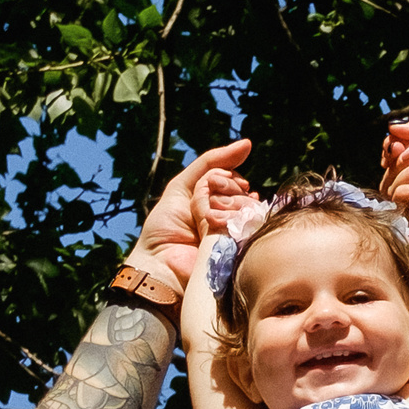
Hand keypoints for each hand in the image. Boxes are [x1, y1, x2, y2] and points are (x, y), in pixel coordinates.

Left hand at [132, 138, 253, 285]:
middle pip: (241, 193)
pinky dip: (232, 222)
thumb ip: (210, 164)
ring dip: (228, 208)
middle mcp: (231, 218)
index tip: (211, 186)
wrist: (160, 264)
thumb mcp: (182, 187)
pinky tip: (225, 224)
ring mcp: (238, 235)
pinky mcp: (242, 251)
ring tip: (210, 221)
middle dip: (224, 193)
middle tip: (206, 209)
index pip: (235, 180)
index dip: (226, 179)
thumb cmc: (165, 228)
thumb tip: (247, 144)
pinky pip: (249, 226)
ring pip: (247, 208)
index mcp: (218, 204)